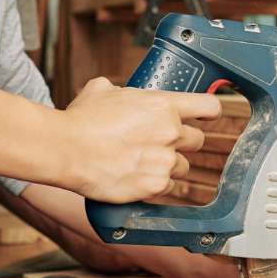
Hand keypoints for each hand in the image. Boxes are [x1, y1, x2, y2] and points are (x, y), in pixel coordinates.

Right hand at [61, 78, 220, 202]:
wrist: (66, 150)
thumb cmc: (81, 120)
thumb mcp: (103, 90)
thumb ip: (125, 93)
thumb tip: (125, 95)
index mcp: (163, 105)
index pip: (209, 107)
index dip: (209, 112)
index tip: (207, 116)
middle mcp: (170, 133)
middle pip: (198, 141)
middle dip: (182, 142)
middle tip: (162, 143)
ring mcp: (165, 162)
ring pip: (184, 167)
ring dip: (169, 165)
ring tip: (144, 162)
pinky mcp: (155, 186)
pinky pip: (169, 187)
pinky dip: (157, 184)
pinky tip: (138, 176)